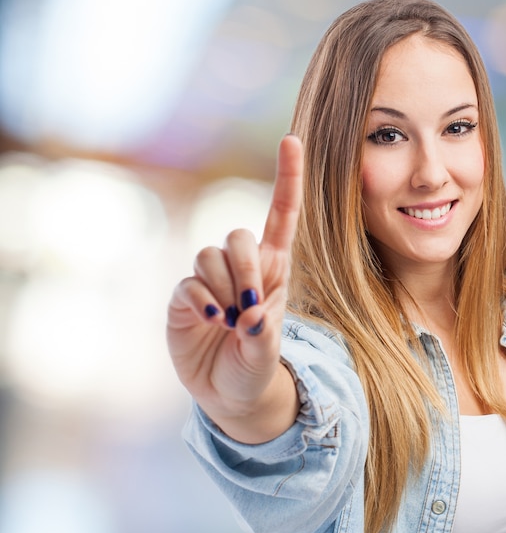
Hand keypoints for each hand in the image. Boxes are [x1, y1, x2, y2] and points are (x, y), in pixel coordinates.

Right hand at [167, 135, 302, 439]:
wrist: (230, 392)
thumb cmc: (257, 366)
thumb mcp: (269, 352)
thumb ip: (263, 333)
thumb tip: (247, 314)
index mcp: (273, 270)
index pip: (282, 217)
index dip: (288, 179)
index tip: (291, 140)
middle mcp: (242, 269)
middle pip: (238, 236)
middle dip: (243, 267)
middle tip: (247, 305)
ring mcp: (211, 281)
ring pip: (210, 256)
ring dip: (222, 289)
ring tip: (229, 322)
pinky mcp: (186, 297)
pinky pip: (190, 282)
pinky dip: (202, 300)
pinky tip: (212, 321)